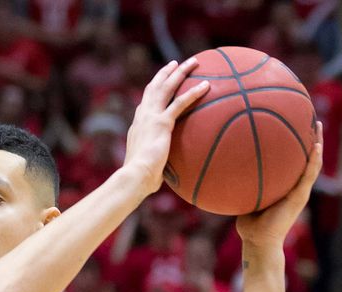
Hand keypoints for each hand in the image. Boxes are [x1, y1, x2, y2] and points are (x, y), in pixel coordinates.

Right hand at [122, 58, 208, 194]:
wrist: (134, 176)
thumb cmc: (140, 179)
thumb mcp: (148, 168)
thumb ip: (156, 166)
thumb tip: (162, 178)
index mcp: (137, 126)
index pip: (145, 103)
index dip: (153, 90)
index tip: (160, 82)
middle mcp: (142, 117)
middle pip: (154, 87)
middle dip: (165, 73)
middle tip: (176, 63)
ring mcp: (151, 117)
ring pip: (167, 87)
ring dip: (180, 72)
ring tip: (194, 61)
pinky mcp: (162, 122)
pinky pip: (181, 103)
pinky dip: (194, 92)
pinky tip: (206, 84)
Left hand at [236, 121, 323, 247]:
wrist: (258, 242)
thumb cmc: (249, 224)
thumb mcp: (246, 197)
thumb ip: (243, 183)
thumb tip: (226, 166)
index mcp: (286, 187)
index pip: (293, 161)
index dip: (296, 144)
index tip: (294, 123)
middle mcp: (295, 187)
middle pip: (307, 157)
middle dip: (310, 137)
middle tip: (310, 117)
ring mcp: (300, 192)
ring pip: (313, 163)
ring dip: (317, 143)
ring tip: (317, 124)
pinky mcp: (300, 197)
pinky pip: (309, 176)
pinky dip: (314, 161)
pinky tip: (316, 146)